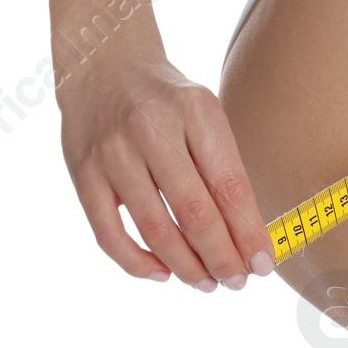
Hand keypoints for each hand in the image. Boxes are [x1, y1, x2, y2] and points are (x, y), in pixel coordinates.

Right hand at [60, 54, 273, 290]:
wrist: (103, 64)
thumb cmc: (166, 100)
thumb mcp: (202, 113)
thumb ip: (221, 166)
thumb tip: (246, 234)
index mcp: (196, 109)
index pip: (229, 184)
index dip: (248, 231)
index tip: (264, 264)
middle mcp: (153, 129)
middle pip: (195, 211)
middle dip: (221, 256)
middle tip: (237, 281)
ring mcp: (114, 153)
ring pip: (155, 228)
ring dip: (185, 266)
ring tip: (206, 283)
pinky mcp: (83, 174)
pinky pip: (110, 234)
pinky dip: (138, 262)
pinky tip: (162, 273)